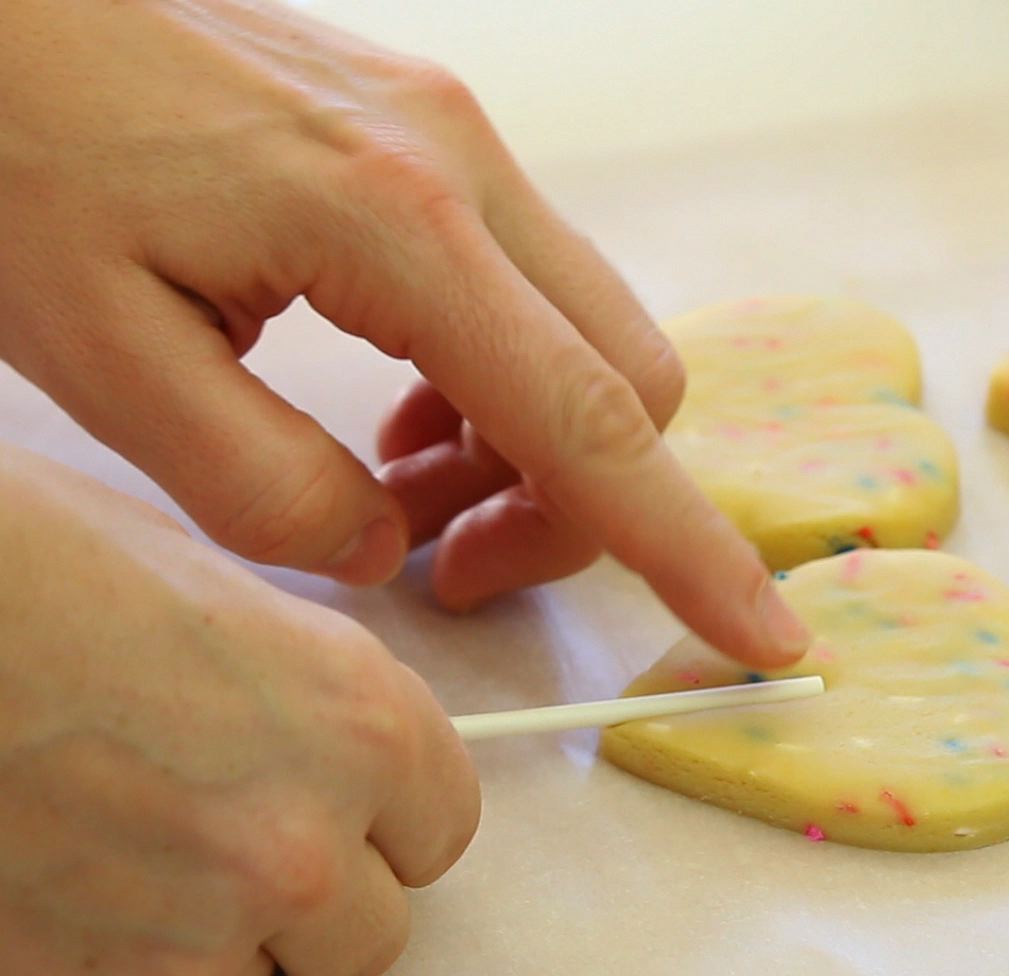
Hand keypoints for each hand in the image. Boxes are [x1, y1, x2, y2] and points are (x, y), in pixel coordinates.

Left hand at [0, 0, 808, 667]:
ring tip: (405, 495)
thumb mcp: (93, 351)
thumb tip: (383, 547)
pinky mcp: (434, 137)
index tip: (763, 635)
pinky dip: (502, 380)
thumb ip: (258, 484)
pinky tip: (399, 410)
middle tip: (454, 568)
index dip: (689, 548)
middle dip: (582, 509)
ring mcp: (460, 140)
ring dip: (536, 448)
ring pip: (592, 335)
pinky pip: (534, 286)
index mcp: (397, 225)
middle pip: (632, 381)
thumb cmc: (11, 146)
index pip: (594, 422)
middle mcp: (465, 168)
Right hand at [0, 446, 481, 975]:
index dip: (382, 821)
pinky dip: (94, 967)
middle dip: (311, 904)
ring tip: (106, 833)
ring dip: (198, 935)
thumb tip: (342, 750)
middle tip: (224, 840)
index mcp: (361, 731)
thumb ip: (314, 702)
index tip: (341, 811)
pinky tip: (46, 875)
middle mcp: (299, 848)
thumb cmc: (41, 574)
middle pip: (366, 937)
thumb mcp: (230, 601)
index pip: (441, 834)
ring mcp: (195, 942)